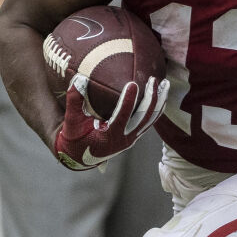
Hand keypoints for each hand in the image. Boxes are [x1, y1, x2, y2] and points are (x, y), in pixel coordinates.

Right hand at [52, 72, 167, 170]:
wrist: (81, 156)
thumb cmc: (75, 139)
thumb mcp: (71, 123)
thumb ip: (74, 102)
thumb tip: (78, 79)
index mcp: (109, 137)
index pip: (122, 117)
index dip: (128, 101)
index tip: (133, 83)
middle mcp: (125, 139)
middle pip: (144, 118)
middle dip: (151, 98)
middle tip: (153, 79)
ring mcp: (132, 138)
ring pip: (151, 120)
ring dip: (159, 101)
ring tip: (165, 84)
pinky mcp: (135, 135)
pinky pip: (150, 121)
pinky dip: (157, 108)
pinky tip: (161, 95)